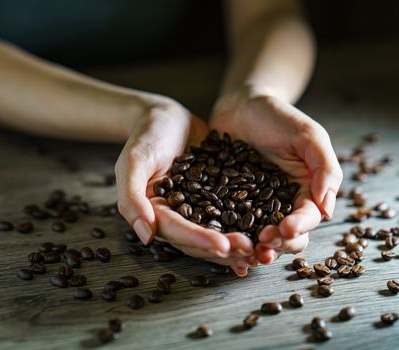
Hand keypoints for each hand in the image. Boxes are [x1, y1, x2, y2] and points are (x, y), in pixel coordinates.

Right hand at [115, 101, 255, 275]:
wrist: (164, 116)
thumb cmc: (145, 135)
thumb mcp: (133, 161)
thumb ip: (132, 197)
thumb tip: (146, 235)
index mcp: (155, 212)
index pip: (177, 232)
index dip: (200, 241)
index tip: (223, 246)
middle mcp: (176, 216)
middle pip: (200, 240)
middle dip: (224, 247)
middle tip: (250, 249)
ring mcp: (197, 208)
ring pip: (217, 232)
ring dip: (238, 243)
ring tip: (261, 248)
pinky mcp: (215, 197)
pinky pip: (230, 214)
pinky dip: (246, 225)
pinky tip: (266, 232)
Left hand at [210, 86, 342, 262]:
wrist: (240, 105)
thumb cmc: (278, 116)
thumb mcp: (308, 135)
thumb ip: (324, 167)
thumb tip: (327, 208)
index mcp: (305, 190)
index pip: (308, 216)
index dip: (299, 227)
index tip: (286, 229)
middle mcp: (281, 203)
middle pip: (286, 235)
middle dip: (278, 244)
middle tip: (263, 244)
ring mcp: (254, 206)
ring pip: (259, 236)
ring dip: (255, 248)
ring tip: (245, 251)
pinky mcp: (229, 204)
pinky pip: (231, 225)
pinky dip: (230, 239)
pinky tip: (223, 247)